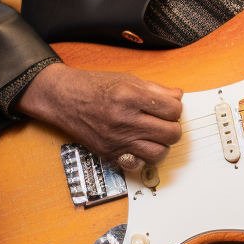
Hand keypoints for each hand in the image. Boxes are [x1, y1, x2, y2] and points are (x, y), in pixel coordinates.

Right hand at [14, 63, 183, 164]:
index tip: (170, 108)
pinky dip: (144, 158)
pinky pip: (138, 164)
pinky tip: (141, 146)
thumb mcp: (127, 79)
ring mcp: (117, 139)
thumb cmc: (93, 86)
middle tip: (165, 122)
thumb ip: (156, 89)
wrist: (64, 99)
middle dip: (173, 127)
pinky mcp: (110, 153)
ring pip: (159, 152)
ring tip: (155, 134)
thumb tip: (178, 97)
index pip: (173, 110)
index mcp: (130, 96)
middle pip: (170, 133)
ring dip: (162, 144)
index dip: (176, 109)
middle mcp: (124, 120)